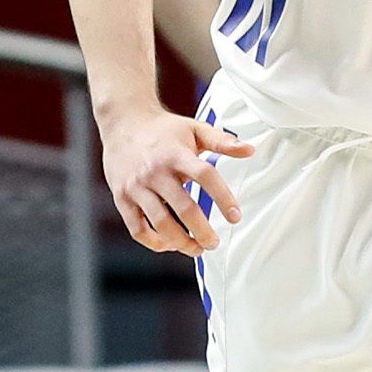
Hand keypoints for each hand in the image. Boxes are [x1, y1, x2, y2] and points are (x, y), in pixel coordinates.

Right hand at [101, 107, 254, 256]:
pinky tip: (169, 244)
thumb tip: (250, 150)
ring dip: (181, 242)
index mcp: (176, 154)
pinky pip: (137, 228)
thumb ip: (222, 141)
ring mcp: (136, 186)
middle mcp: (156, 171)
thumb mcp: (194, 129)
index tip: (235, 216)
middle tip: (215, 243)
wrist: (124, 122)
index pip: (205, 176)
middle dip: (202, 231)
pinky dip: (154, 242)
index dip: (223, 198)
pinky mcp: (122, 198)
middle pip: (184, 208)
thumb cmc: (164, 129)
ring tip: (197, 249)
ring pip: (160, 223)